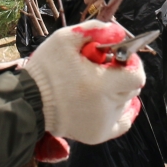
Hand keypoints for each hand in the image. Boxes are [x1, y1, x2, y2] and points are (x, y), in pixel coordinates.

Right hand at [23, 21, 145, 144]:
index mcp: (100, 84)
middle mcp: (105, 107)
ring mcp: (102, 123)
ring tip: (96, 86)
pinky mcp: (97, 135)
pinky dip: (120, 112)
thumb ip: (95, 30)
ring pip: (125, 103)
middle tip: (104, 70)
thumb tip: (118, 32)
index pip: (137, 76)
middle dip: (122, 76)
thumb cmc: (46, 69)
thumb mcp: (65, 39)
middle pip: (131, 89)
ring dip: (117, 92)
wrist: (28, 101)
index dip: (132, 65)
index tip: (118, 59)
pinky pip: (122, 123)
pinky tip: (109, 102)